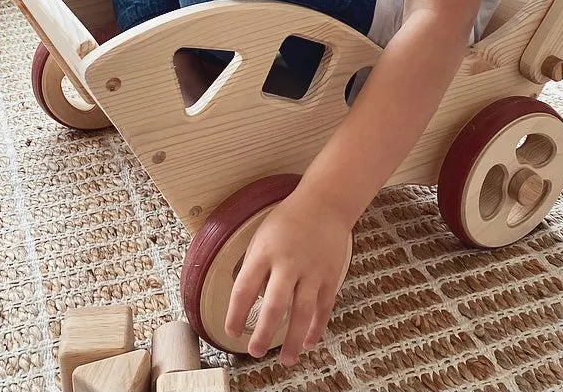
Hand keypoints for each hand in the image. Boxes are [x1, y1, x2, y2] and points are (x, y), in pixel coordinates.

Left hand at [225, 192, 351, 365]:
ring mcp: (312, 270)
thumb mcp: (262, 236)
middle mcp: (288, 263)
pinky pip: (323, 307)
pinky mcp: (330, 275)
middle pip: (275, 305)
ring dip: (293, 339)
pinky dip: (316, 327)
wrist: (325, 203)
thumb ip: (254, 266)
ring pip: (302, 312)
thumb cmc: (289, 220)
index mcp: (265, 252)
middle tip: (254, 352)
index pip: (245, 288)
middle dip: (264, 333)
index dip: (236, 313)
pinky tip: (308, 342)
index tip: (232, 331)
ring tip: (285, 360)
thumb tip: (246, 299)